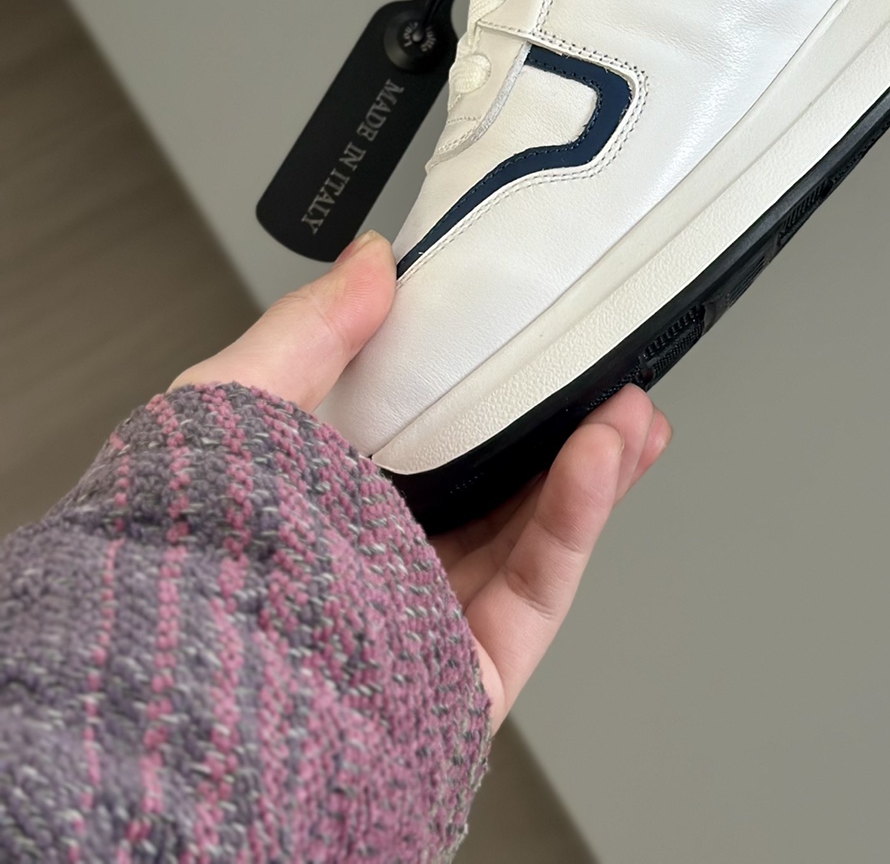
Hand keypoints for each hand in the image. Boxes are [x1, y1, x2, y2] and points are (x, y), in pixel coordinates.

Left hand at [172, 230, 669, 725]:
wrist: (195, 699)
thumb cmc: (187, 562)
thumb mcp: (232, 404)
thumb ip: (309, 330)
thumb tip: (370, 261)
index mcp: (317, 496)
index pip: (416, 425)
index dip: (479, 378)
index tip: (529, 331)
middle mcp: (374, 559)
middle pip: (492, 479)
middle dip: (559, 424)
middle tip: (605, 369)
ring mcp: (425, 617)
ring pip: (528, 530)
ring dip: (590, 462)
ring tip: (631, 404)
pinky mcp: (468, 670)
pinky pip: (536, 584)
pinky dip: (579, 516)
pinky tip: (606, 455)